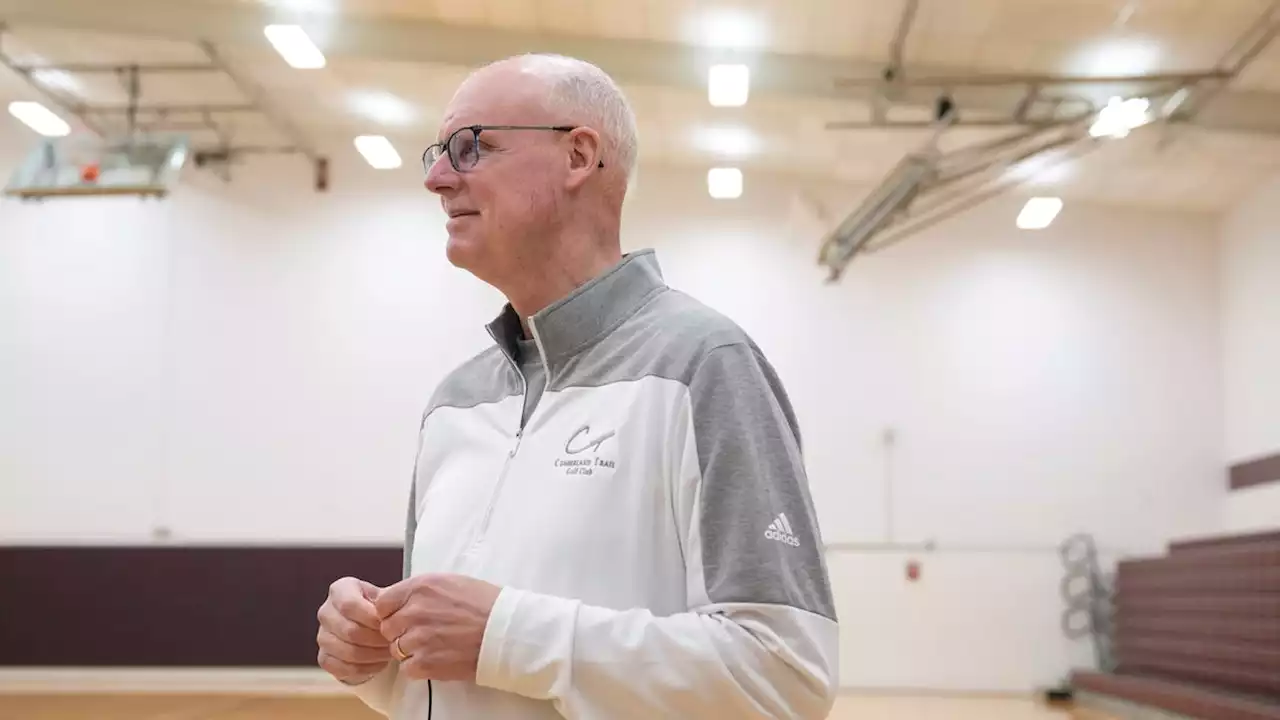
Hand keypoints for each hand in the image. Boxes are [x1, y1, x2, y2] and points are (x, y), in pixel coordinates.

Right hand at [317, 576, 392, 683]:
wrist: (372, 626)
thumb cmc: (380, 609)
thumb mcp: (385, 598)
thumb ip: (387, 603)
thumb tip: (392, 615)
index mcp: (340, 590)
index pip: (349, 605)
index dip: (371, 618)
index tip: (390, 624)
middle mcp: (326, 612)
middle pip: (349, 631)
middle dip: (376, 639)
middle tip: (394, 642)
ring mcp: (322, 636)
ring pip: (347, 652)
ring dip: (373, 655)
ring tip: (389, 652)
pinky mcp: (324, 657)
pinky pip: (343, 668)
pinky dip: (365, 669)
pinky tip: (379, 663)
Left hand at [375, 573, 502, 680]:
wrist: (506, 631)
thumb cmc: (485, 604)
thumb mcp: (451, 582)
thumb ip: (421, 591)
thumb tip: (400, 601)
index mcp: (420, 587)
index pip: (382, 603)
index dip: (392, 612)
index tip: (403, 617)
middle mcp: (414, 611)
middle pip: (387, 628)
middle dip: (401, 632)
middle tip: (424, 633)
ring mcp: (418, 638)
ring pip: (396, 649)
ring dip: (411, 650)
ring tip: (435, 646)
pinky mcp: (425, 662)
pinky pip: (407, 668)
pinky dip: (419, 667)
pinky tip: (437, 658)